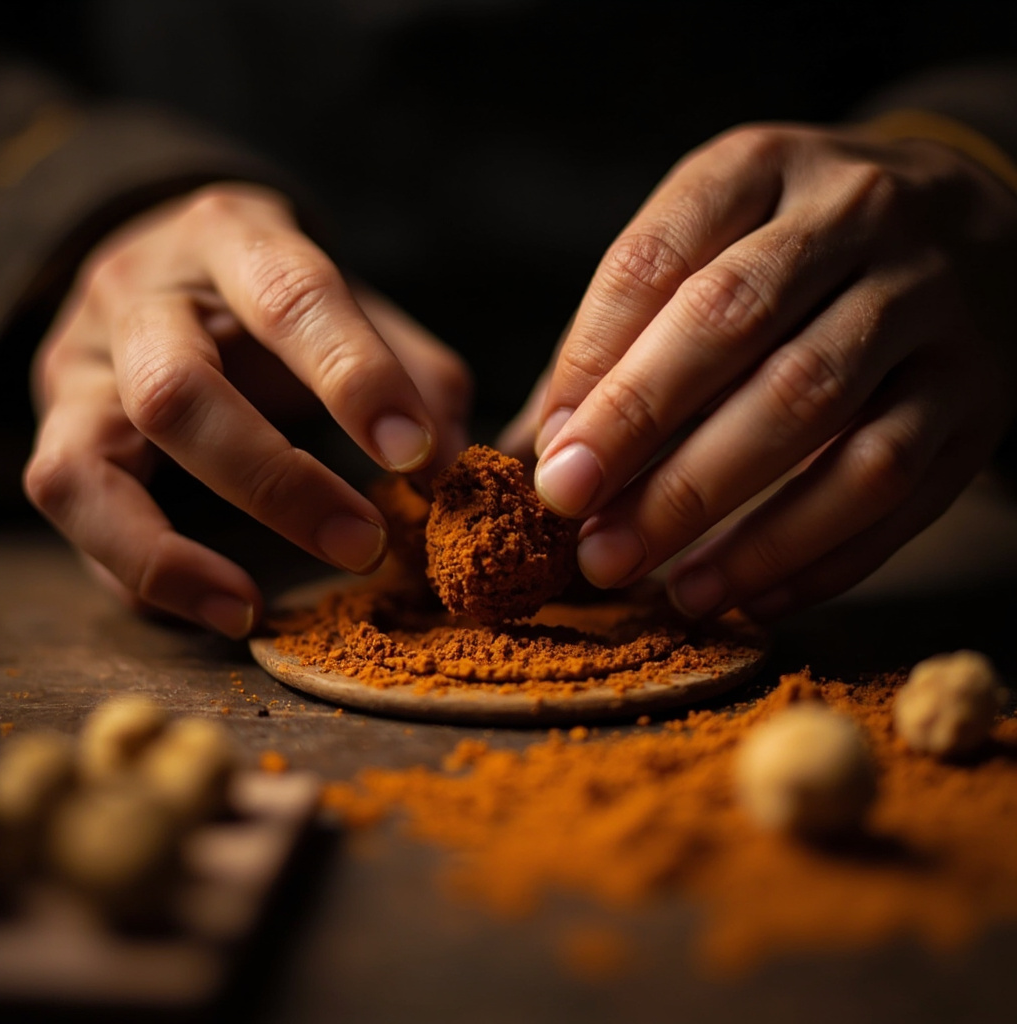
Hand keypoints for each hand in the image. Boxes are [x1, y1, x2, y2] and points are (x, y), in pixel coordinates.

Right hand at [24, 183, 470, 636]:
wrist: (163, 264)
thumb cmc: (277, 297)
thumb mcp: (352, 306)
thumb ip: (415, 376)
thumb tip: (455, 474)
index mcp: (234, 239)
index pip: (291, 296)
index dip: (354, 378)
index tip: (416, 454)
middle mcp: (139, 296)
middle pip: (176, 391)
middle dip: (276, 483)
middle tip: (365, 545)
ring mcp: (80, 366)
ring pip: (87, 465)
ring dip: (174, 554)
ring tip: (250, 609)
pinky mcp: (52, 427)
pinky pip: (71, 512)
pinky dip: (139, 572)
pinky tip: (214, 605)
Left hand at [527, 123, 1016, 618]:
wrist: (976, 228)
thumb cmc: (795, 255)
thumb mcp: (710, 245)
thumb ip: (621, 335)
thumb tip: (533, 450)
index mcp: (758, 168)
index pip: (654, 261)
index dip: (591, 366)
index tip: (549, 459)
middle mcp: (856, 217)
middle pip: (736, 325)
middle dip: (642, 431)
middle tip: (575, 518)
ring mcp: (931, 305)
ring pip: (821, 413)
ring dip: (727, 516)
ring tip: (661, 585)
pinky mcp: (978, 394)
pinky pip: (898, 488)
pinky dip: (816, 556)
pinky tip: (749, 600)